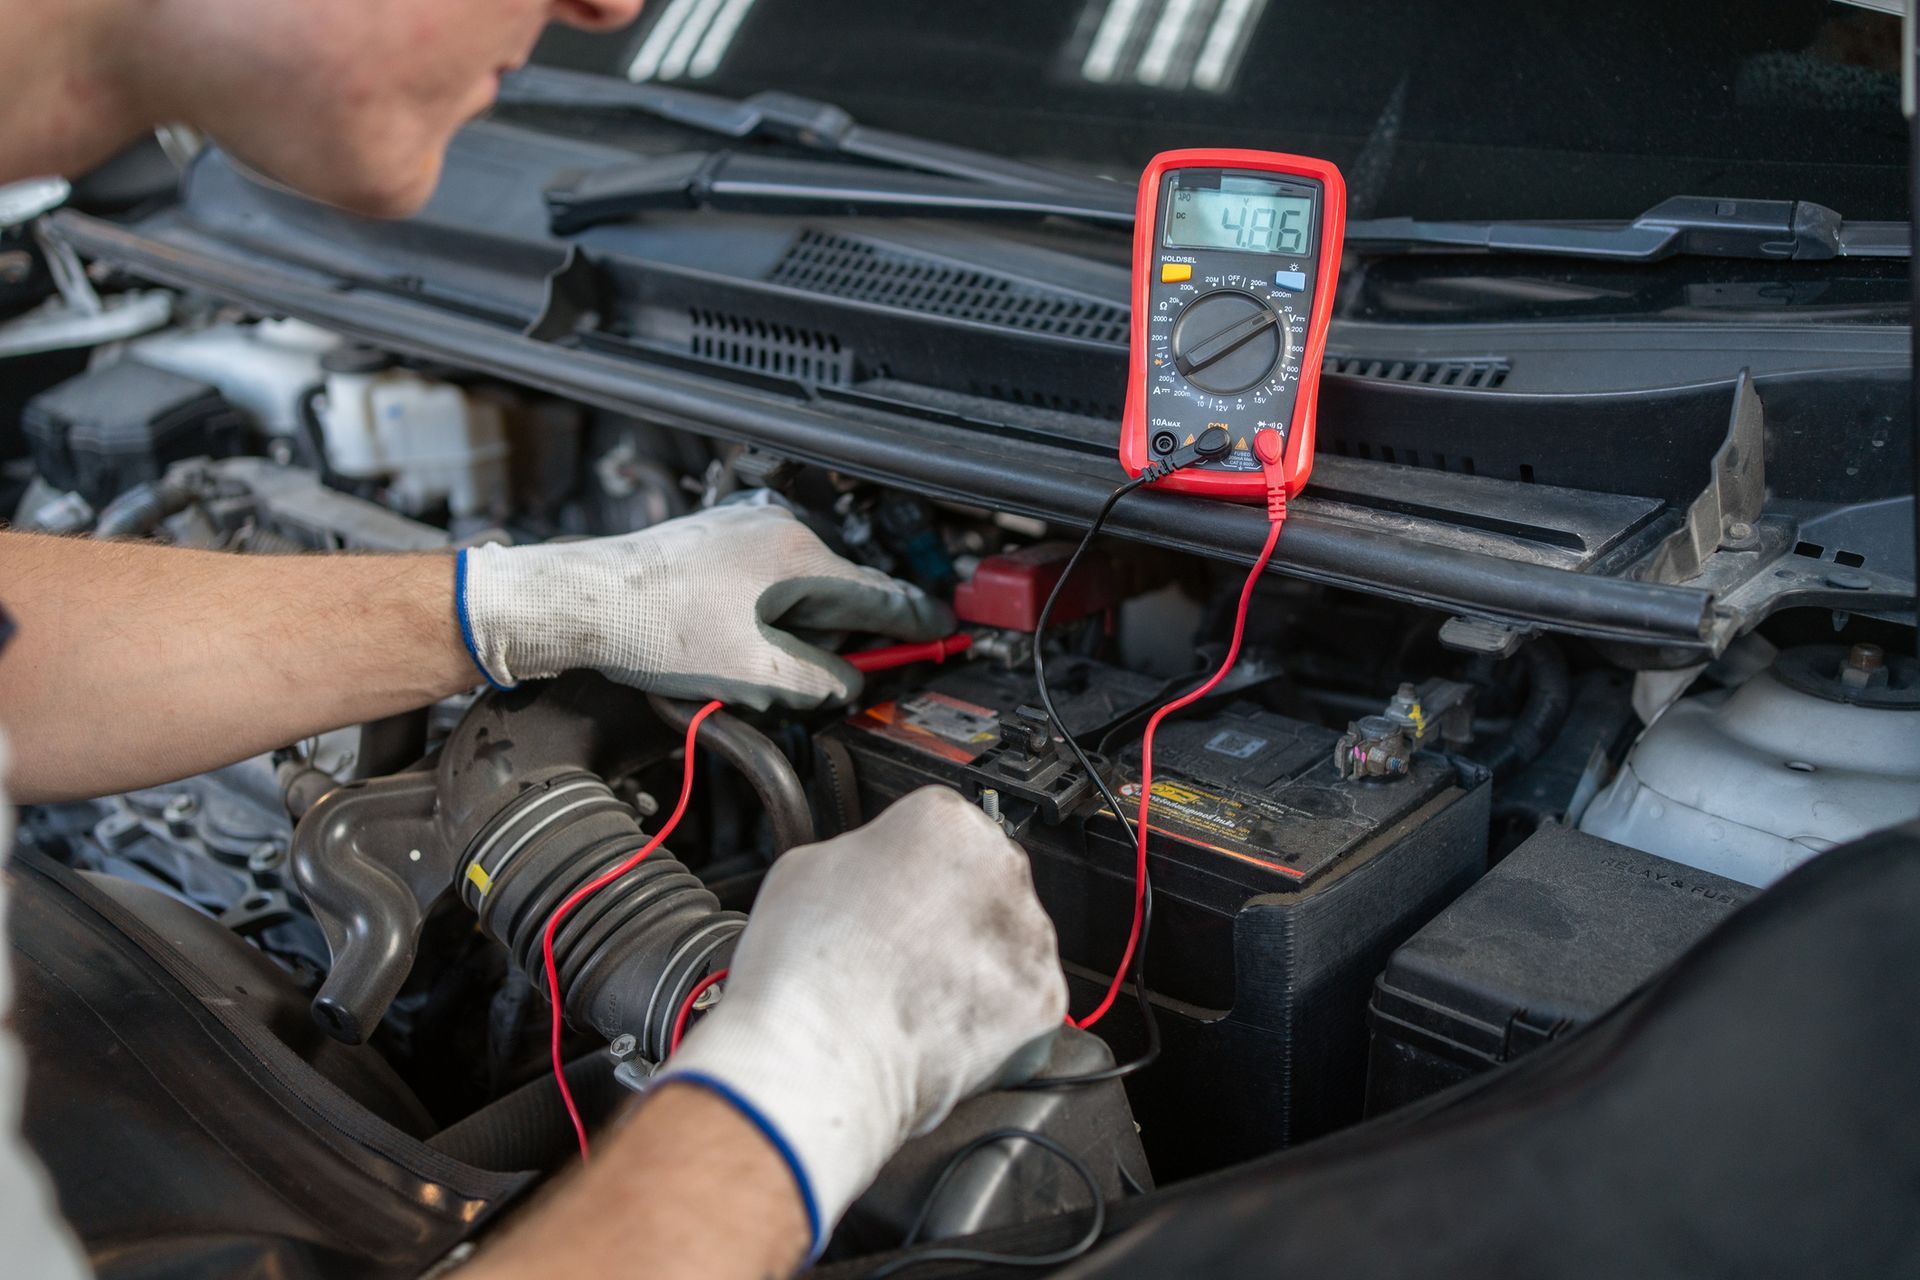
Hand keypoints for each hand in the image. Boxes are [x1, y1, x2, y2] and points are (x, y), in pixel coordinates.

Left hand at [457, 504, 951, 709]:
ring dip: (794, 627)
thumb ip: (822, 682)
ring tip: (746, 661)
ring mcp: (747, 526)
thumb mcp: (756, 676)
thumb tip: (849, 684)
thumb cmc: (653, 629)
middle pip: (841, 594)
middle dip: (836, 639)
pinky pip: (767, 578)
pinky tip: (727, 638)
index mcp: (800, 558)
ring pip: (802, 588)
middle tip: (812, 680)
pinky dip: (766, 611)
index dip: (919, 624)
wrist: (579, 600)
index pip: (883, 596)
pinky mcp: (719, 536)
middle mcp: (780, 529)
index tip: (946, 632)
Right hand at [655, 787, 1067, 1256]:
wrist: (821, 1055)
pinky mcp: (1043, 998)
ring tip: (918, 994)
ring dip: (978, 961)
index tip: (899, 894)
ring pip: (1010, 941)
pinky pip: (1023, 1000)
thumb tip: (871, 872)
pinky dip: (995, 1016)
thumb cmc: (806, 966)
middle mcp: (1001, 866)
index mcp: (944, 820)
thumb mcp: (806, 869)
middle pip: (988, 880)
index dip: (916, 868)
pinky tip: (944, 1024)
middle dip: (955, 912)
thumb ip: (860, 855)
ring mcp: (1030, 935)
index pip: (947, 827)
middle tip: (904, 949)